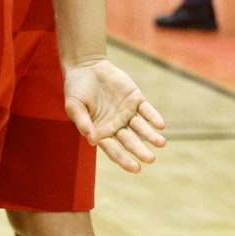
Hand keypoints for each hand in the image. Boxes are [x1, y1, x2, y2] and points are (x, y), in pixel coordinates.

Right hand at [62, 58, 168, 172]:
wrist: (86, 66)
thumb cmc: (76, 89)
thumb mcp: (73, 105)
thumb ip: (82, 122)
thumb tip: (93, 140)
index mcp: (100, 131)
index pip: (114, 150)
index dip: (124, 160)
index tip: (136, 169)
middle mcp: (116, 125)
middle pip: (130, 141)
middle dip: (140, 151)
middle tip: (150, 159)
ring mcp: (127, 113)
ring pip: (142, 128)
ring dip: (151, 136)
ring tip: (161, 143)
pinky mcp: (136, 99)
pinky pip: (147, 111)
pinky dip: (154, 117)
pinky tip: (160, 125)